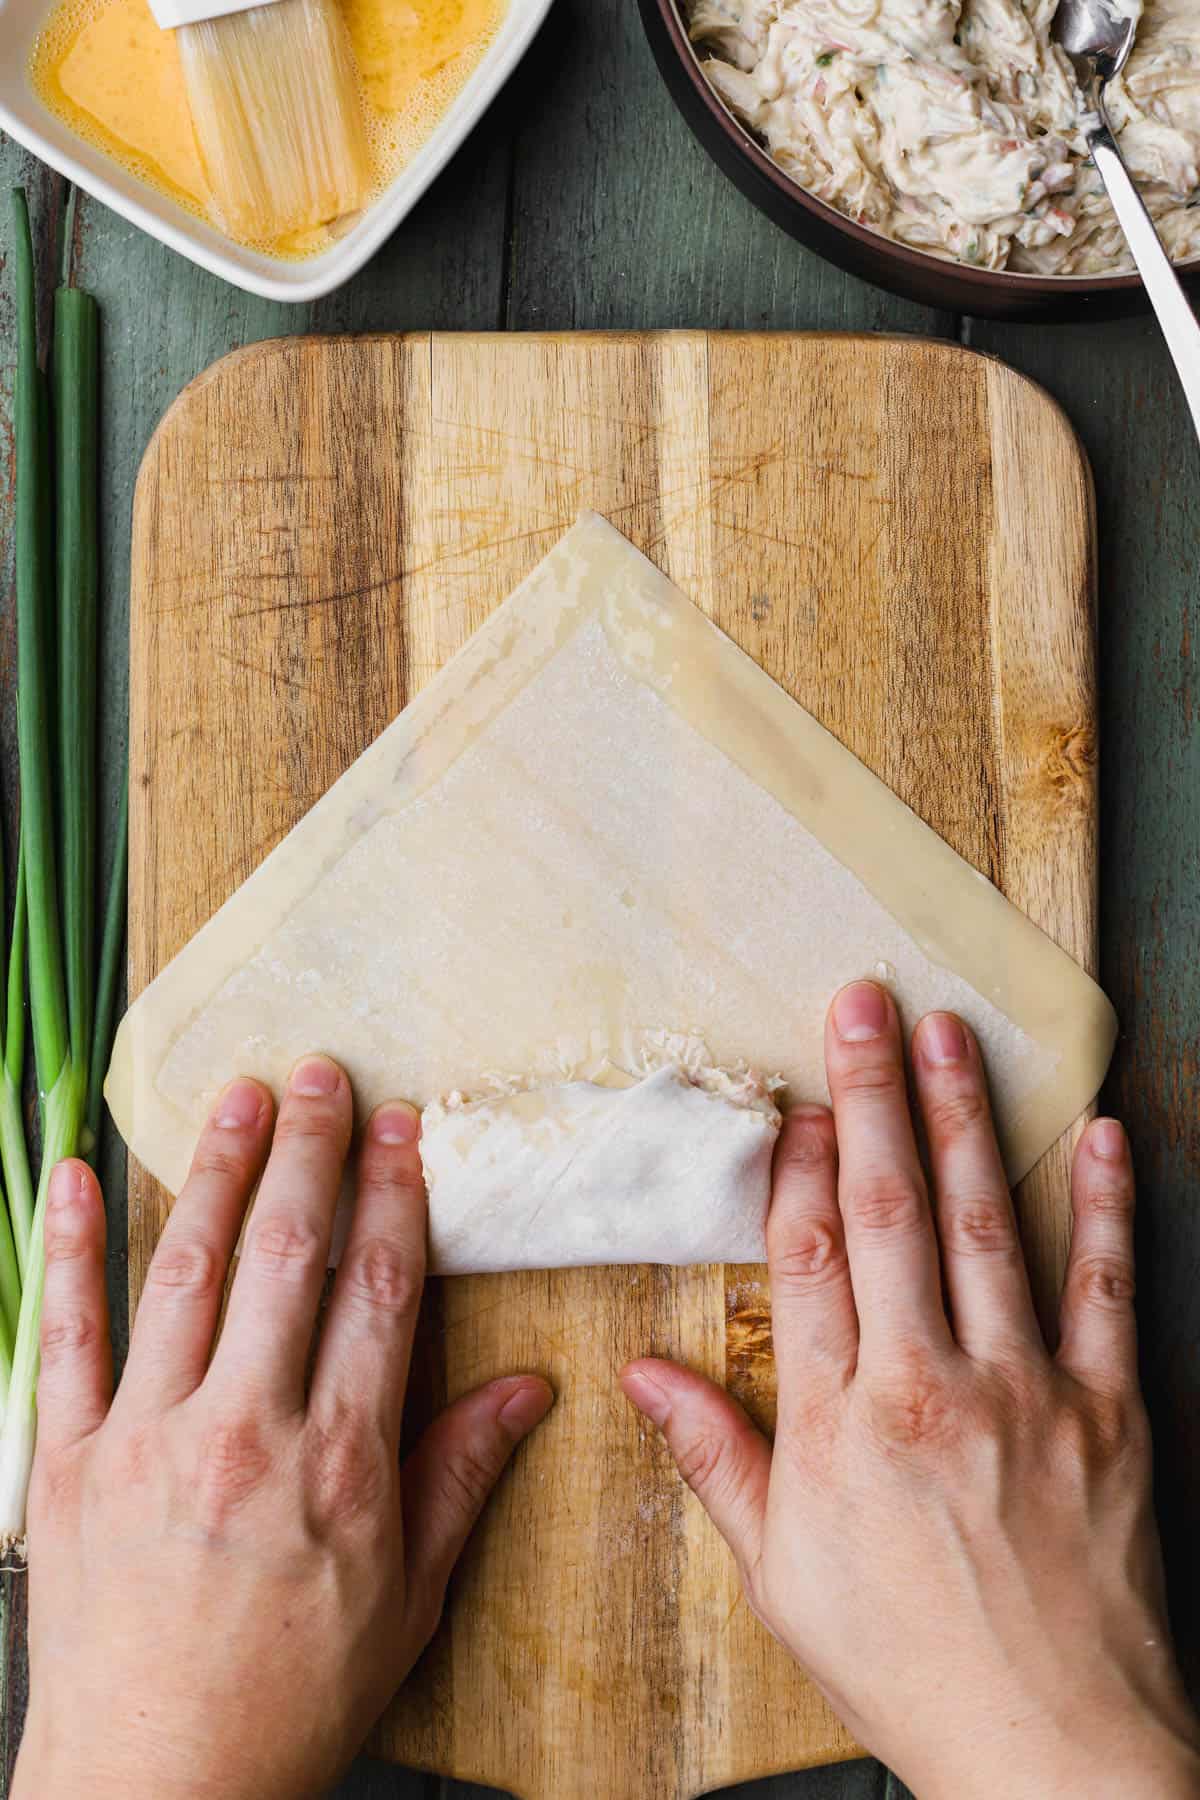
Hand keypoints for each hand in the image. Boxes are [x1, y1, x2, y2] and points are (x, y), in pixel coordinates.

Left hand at [14, 1056, 552, 1799]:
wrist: (155, 1789)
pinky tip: (77, 1174)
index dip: (392, 1195)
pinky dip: (71, 1249)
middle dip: (306, 1152)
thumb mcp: (407, 1599)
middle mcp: (243, 1431)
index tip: (397, 1127)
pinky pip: (66, 1336)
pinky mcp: (65, 1463)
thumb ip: (461, 1476)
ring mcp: (145, 1439)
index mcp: (338, 1462)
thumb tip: (531, 1389)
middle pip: (283, 1254)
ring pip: (183, 1270)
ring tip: (235, 1095)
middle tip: (318, 1074)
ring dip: (212, 1169)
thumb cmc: (290, 1699)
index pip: (376, 1290)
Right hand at [623, 982, 1199, 1799]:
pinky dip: (1102, 1209)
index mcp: (839, 1425)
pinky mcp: (1106, 1412)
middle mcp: (926, 1387)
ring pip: (987, 1229)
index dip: (795, 1165)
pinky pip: (1106, 1292)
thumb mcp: (780, 1574)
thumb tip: (639, 1374)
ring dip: (965, 1121)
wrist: (1050, 1753)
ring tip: (948, 1035)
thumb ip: (716, 1456)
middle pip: (891, 1214)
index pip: (807, 1259)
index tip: (792, 1093)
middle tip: (862, 1003)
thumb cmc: (904, 1664)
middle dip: (872, 1097)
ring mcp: (1024, 1392)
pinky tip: (1093, 1135)